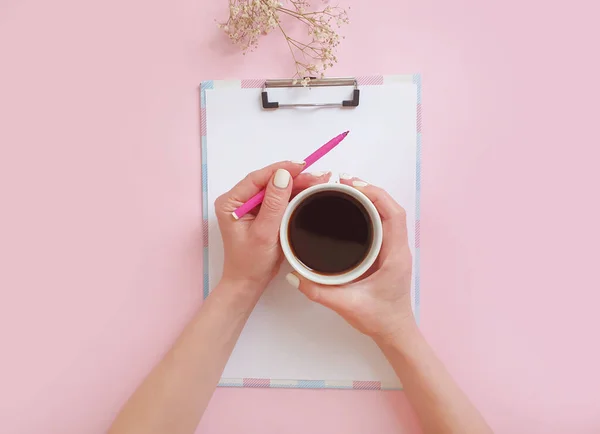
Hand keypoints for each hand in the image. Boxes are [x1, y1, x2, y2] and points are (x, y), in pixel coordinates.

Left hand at [215, 161, 331, 293]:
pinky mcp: (262, 212)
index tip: (301, 166)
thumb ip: (274, 204)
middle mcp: (239, 200)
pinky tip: (309, 190)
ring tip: (319, 180)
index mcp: (231, 203)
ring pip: (276, 188)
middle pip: (269, 181)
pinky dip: (295, 194)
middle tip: (318, 175)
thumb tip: (283, 176)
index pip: (257, 179)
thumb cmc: (251, 263)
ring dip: (297, 184)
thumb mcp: (264, 233)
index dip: (280, 170)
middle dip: (294, 177)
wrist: (249, 283)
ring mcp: (250, 206)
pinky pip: (279, 199)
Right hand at [286, 177, 413, 342]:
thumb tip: (294, 275)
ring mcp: (394, 250)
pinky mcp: (387, 253)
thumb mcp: (346, 306)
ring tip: (345, 190)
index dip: (375, 194)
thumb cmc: (378, 319)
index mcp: (395, 255)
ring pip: (387, 214)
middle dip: (368, 190)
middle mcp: (398, 248)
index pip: (393, 214)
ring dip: (369, 199)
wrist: (394, 332)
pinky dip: (369, 211)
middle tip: (342, 182)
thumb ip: (319, 292)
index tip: (353, 184)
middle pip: (390, 208)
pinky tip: (352, 211)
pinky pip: (382, 224)